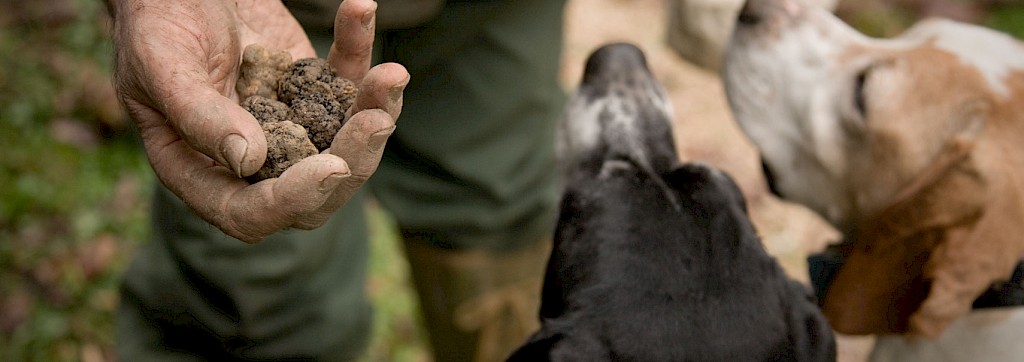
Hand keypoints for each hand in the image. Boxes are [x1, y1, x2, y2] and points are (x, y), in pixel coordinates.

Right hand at [108, 0, 408, 241]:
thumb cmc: (154, 25)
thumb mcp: (163, 66)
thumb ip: (199, 116)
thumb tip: (248, 160)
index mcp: (200, 170)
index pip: (250, 212)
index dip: (293, 200)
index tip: (332, 167)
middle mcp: (251, 159)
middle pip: (315, 189)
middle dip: (355, 159)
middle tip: (377, 120)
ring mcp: (288, 126)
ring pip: (346, 142)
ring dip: (375, 110)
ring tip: (391, 74)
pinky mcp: (312, 88)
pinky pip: (347, 81)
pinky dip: (360, 49)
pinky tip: (360, 11)